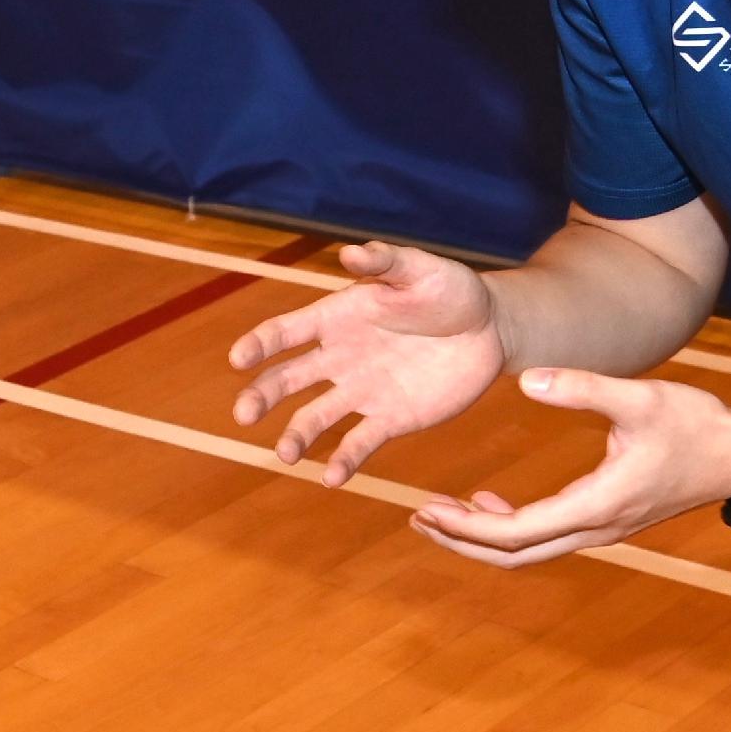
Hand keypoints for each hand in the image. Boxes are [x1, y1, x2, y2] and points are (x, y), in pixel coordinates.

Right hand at [225, 241, 505, 482]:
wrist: (491, 329)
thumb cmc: (451, 290)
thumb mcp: (420, 269)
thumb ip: (386, 262)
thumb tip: (350, 253)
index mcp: (336, 318)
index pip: (285, 333)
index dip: (259, 345)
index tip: (239, 359)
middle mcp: (339, 358)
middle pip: (286, 380)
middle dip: (261, 396)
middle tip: (244, 414)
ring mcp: (361, 392)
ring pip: (314, 417)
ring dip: (296, 436)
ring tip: (286, 455)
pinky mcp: (389, 419)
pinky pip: (359, 442)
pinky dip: (343, 461)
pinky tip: (332, 478)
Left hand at [406, 371, 730, 568]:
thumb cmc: (696, 425)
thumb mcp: (639, 397)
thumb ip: (583, 388)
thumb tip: (527, 381)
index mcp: (595, 505)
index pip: (515, 533)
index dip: (466, 527)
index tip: (425, 509)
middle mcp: (595, 528)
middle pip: (513, 555)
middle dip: (462, 541)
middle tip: (418, 519)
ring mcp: (602, 530)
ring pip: (529, 552)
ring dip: (482, 538)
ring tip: (439, 515)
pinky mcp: (607, 521)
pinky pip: (547, 538)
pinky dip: (510, 529)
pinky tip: (490, 502)